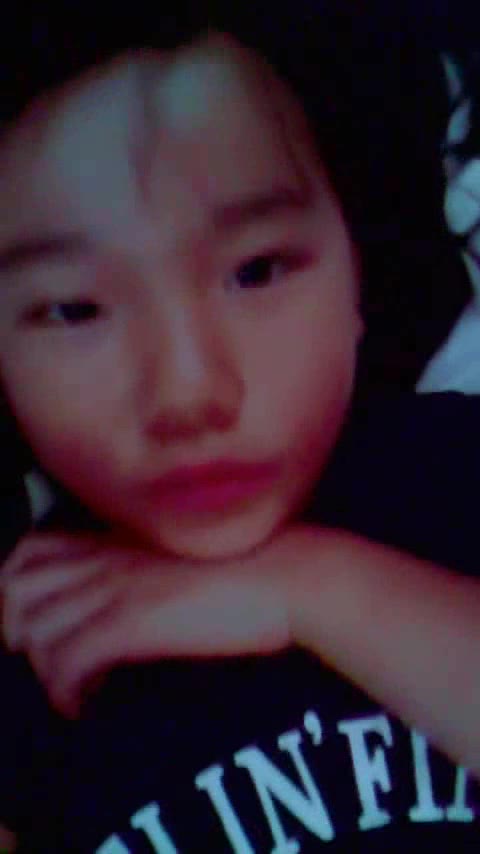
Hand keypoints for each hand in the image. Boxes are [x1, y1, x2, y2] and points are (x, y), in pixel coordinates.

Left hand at [1, 526, 311, 716]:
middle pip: (17, 592)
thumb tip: (122, 603)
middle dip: (19, 633)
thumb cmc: (247, 570)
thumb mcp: (179, 559)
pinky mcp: (134, 622)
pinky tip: (88, 704)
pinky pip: (67, 661)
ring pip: (36, 630)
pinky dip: (66, 692)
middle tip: (51, 661)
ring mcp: (117, 588)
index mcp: (115, 542)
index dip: (16, 592)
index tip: (38, 626)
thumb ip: (142, 570)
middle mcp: (106, 560)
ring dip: (45, 669)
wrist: (288, 575)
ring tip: (75, 688)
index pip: (27, 554)